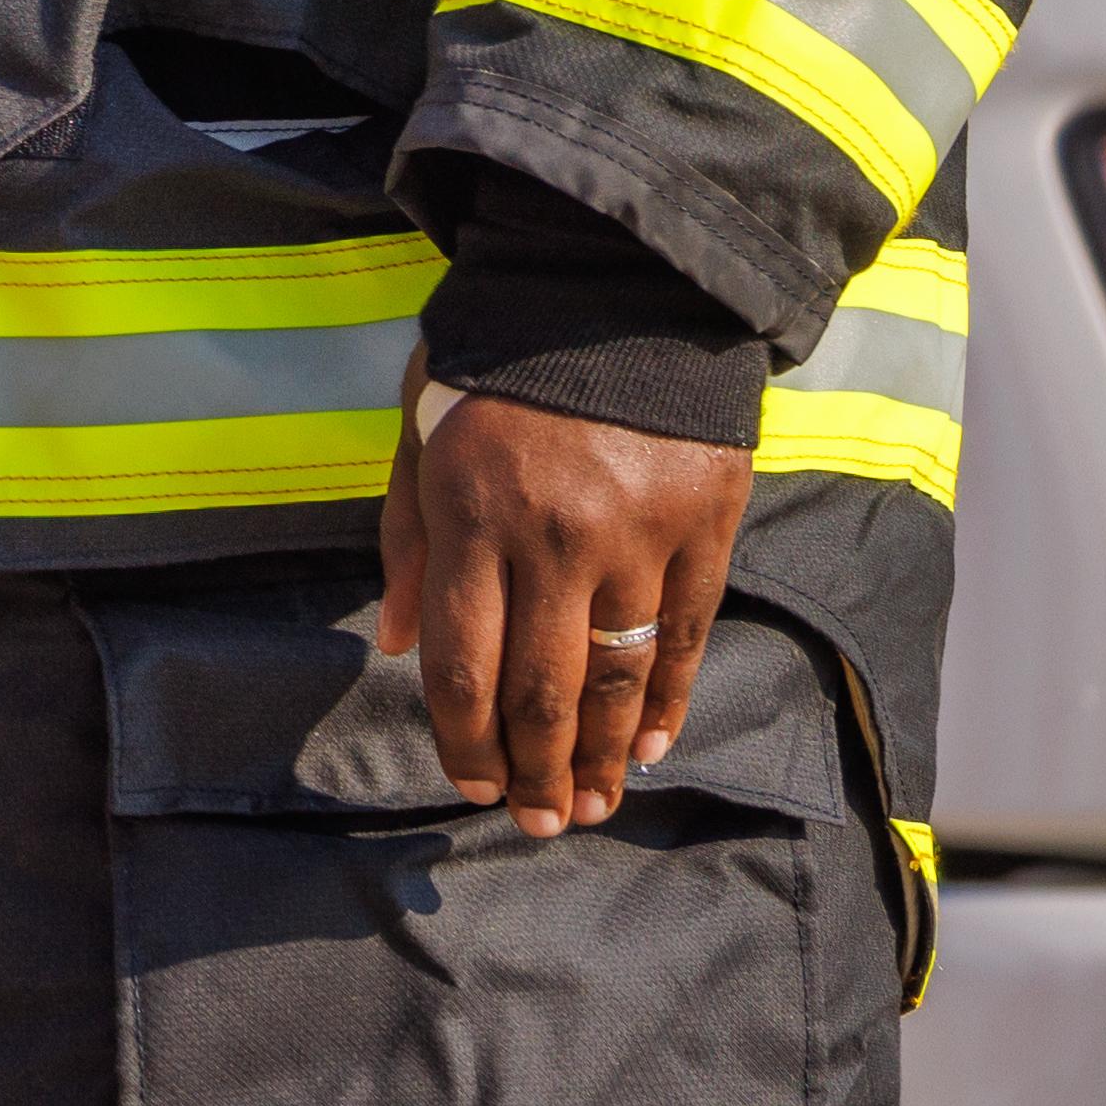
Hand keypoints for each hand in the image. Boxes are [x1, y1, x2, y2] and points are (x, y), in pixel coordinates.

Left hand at [374, 383, 751, 833]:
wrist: (613, 282)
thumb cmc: (495, 360)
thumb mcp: (421, 432)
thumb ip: (409, 541)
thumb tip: (400, 647)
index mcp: (472, 514)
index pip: (465, 663)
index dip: (466, 740)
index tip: (469, 786)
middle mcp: (555, 538)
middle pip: (544, 688)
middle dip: (537, 770)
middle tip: (539, 823)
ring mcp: (637, 537)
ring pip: (620, 677)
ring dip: (604, 754)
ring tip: (592, 806)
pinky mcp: (705, 528)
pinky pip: (687, 638)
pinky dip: (670, 702)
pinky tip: (652, 746)